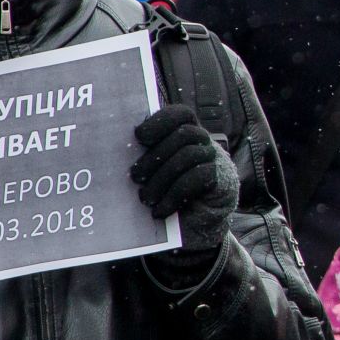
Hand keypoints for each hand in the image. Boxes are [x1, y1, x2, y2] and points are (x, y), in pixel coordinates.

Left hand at [130, 105, 237, 251]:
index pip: (181, 114)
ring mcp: (214, 160)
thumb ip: (145, 154)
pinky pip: (197, 178)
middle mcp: (203, 142)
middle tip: (135, 177)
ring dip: (161, 179)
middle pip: (184, 134)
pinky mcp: (220, 180)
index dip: (161, 122)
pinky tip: (160, 210)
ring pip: (189, 156)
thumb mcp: (153, 170)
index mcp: (185, 132)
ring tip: (145, 198)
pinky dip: (173, 196)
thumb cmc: (165, 193)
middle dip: (155, 156)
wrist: (192, 224)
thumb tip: (119, 148)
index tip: (139, 137)